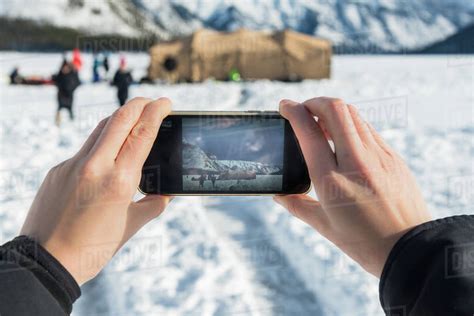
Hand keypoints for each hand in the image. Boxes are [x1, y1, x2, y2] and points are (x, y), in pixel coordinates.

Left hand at [21, 97, 171, 284]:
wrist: (47, 262)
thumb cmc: (93, 248)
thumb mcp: (130, 226)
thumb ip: (152, 205)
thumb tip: (166, 194)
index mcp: (119, 181)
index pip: (141, 134)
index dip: (156, 112)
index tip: (166, 103)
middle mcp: (95, 166)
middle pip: (120, 118)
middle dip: (139, 104)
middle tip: (152, 102)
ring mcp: (72, 165)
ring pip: (101, 128)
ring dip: (120, 118)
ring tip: (133, 120)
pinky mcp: (58, 170)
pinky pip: (84, 148)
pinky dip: (102, 143)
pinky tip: (108, 154)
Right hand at [275, 97, 431, 276]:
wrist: (411, 249)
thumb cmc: (364, 242)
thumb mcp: (324, 226)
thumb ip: (297, 206)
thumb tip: (279, 195)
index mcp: (331, 181)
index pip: (309, 132)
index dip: (293, 111)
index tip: (284, 105)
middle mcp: (355, 162)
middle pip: (335, 109)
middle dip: (314, 101)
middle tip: (304, 109)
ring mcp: (378, 157)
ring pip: (354, 114)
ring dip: (333, 111)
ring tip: (323, 123)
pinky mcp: (394, 157)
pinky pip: (369, 129)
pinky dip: (352, 124)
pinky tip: (346, 138)